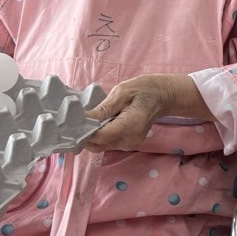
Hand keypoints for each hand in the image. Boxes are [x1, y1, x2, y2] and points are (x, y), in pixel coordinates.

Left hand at [84, 73, 206, 151]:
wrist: (163, 96)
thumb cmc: (144, 89)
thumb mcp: (122, 91)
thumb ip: (104, 108)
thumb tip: (85, 118)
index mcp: (130, 125)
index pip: (100, 137)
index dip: (84, 131)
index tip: (73, 122)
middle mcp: (130, 139)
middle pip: (99, 145)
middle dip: (85, 136)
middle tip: (76, 121)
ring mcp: (131, 144)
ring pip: (102, 146)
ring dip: (92, 136)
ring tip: (87, 120)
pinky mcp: (130, 144)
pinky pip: (109, 143)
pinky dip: (101, 136)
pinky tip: (99, 123)